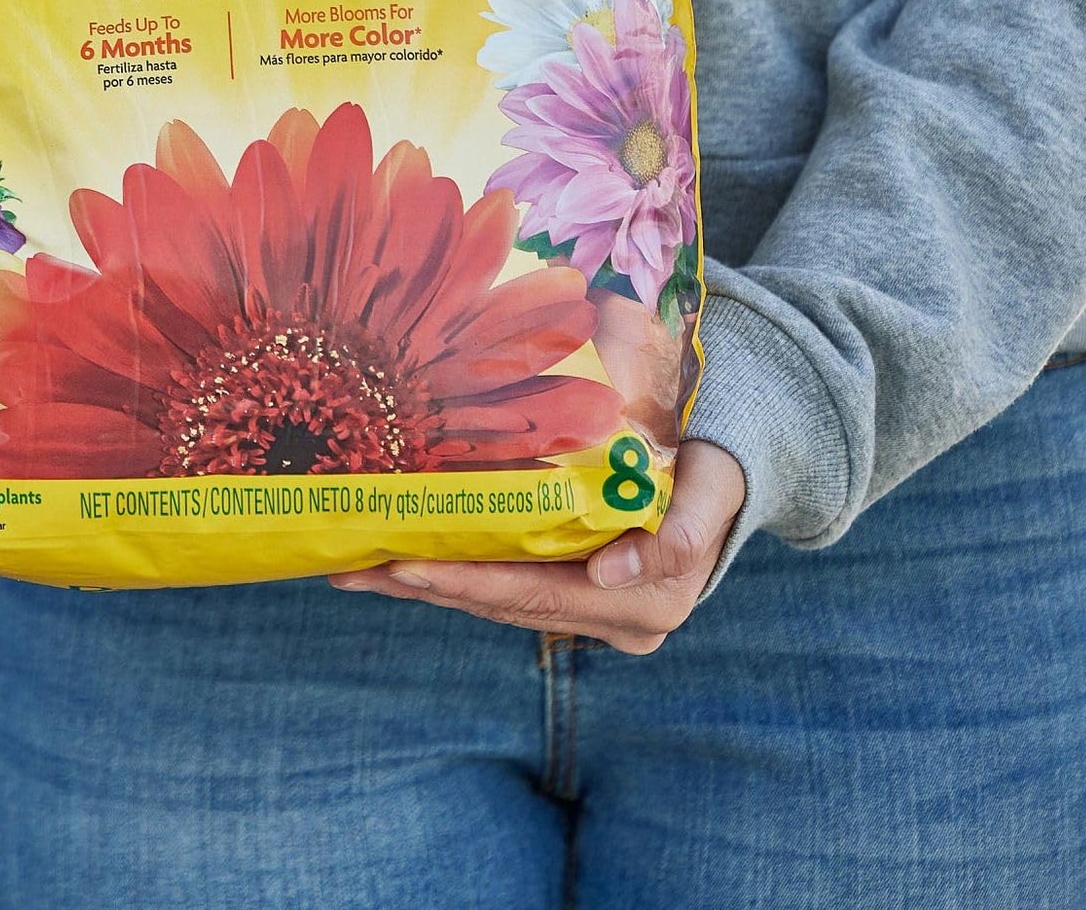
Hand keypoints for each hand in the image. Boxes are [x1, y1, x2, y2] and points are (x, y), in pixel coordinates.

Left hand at [329, 439, 744, 653]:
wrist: (733, 468)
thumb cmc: (718, 464)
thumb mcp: (713, 487)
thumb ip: (684, 533)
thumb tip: (611, 569)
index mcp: (649, 601)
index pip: (537, 593)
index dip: (467, 581)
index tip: (407, 567)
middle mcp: (618, 620)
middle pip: (504, 602)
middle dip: (424, 584)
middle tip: (352, 565)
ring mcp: (595, 612)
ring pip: (496, 599)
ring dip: (424, 583)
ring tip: (356, 564)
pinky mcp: (577, 592)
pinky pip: (505, 586)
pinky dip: (453, 573)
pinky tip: (400, 559)